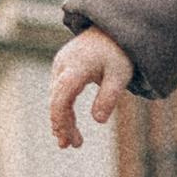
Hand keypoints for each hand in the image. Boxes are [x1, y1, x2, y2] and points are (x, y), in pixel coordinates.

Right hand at [50, 27, 133, 148]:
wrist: (111, 31)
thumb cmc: (118, 53)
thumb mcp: (120, 76)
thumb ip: (109, 97)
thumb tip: (98, 120)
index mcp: (76, 67)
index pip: (61, 96)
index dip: (61, 118)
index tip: (65, 137)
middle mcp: (62, 66)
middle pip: (56, 100)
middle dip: (61, 124)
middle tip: (70, 146)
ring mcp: (60, 67)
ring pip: (56, 98)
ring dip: (62, 120)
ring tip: (72, 143)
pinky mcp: (63, 70)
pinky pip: (59, 93)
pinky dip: (63, 110)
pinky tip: (68, 126)